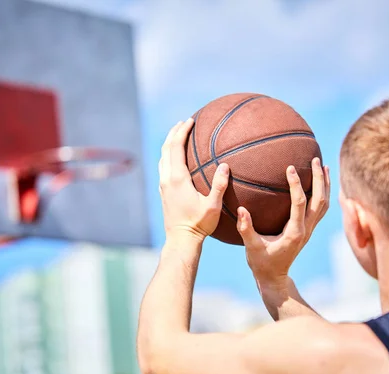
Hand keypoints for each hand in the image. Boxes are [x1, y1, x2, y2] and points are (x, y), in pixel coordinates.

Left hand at [159, 118, 229, 240]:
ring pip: (163, 157)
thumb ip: (219, 185)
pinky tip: (177, 158)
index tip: (190, 120)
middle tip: (184, 122)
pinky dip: (169, 156)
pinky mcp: (163, 192)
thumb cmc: (198, 224)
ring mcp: (163, 185)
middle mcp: (167, 179)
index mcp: (177, 178)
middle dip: (174, 132)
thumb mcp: (213, 205)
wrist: (181, 239)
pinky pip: (163, 167)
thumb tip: (225, 166)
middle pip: (166, 148)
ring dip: (170, 144)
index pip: (176, 147)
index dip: (182, 131)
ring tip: (178, 135)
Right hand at [236, 158, 329, 285]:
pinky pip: (320, 208)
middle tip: (313, 159)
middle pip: (320, 200)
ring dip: (325, 183)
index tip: (290, 168)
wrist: (274, 277)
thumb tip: (242, 209)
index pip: (300, 203)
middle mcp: (306, 229)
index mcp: (294, 232)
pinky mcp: (308, 229)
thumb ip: (247, 228)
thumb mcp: (251, 247)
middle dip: (319, 178)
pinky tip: (320, 181)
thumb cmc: (261, 262)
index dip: (296, 185)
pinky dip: (323, 192)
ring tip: (322, 165)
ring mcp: (310, 229)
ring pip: (324, 203)